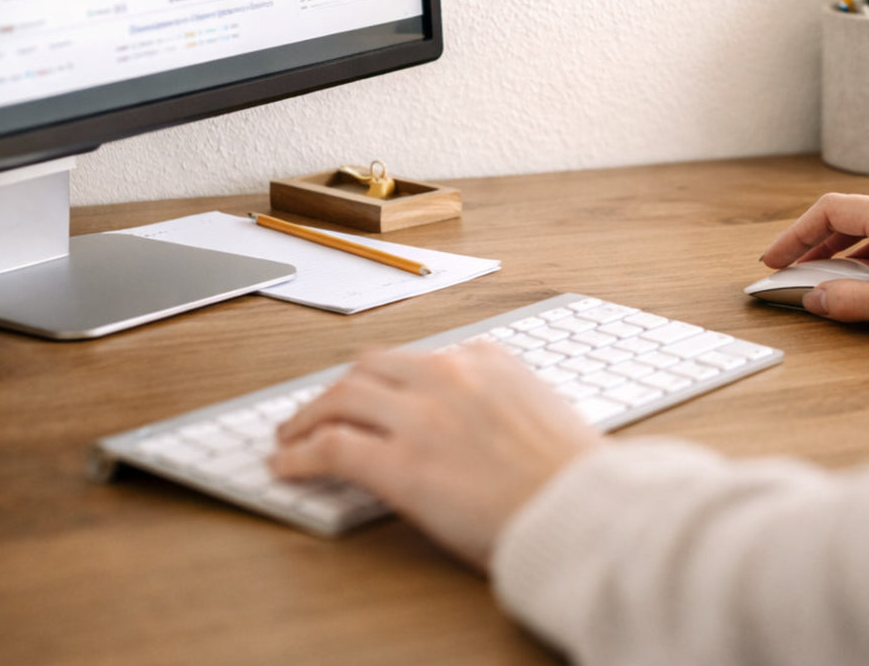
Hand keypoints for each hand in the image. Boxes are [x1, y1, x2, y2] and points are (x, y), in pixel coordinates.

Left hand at [270, 342, 598, 569]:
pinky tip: (287, 465)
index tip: (375, 395)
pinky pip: (333, 449)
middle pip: (371, 366)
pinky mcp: (400, 465)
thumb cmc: (572, 474)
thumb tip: (472, 421)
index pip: (419, 359)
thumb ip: (500, 400)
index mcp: (487, 358)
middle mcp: (449, 374)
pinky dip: (301, 453)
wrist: (581, 509)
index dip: (387, 381)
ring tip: (292, 434)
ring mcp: (421, 416)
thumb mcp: (541, 410)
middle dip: (341, 387)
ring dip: (310, 414)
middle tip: (323, 408)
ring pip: (342, 396)